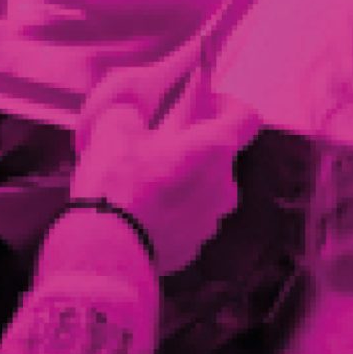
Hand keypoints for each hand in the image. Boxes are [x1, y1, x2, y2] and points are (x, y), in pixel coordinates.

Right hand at [70, 55, 259, 273]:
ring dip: (182, 177)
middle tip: (154, 142)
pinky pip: (188, 217)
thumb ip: (135, 108)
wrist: (105, 249)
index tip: (201, 104)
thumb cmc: (116, 183)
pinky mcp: (194, 245)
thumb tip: (136, 109)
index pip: (246, 117)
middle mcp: (224, 185)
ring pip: (203, 187)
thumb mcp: (116, 124)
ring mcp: (211, 220)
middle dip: (192, 144)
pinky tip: (139, 209)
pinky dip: (172, 208)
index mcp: (214, 149)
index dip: (226, 105)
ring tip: (142, 178)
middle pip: (219, 154)